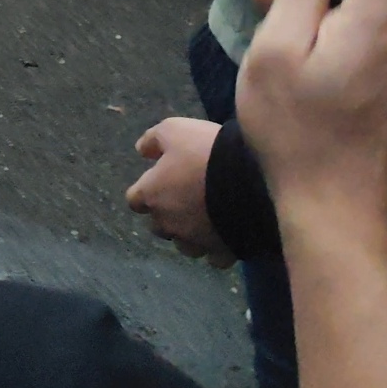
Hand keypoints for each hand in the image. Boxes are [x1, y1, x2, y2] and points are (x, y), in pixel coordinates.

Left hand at [124, 118, 234, 266]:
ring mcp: (195, 242)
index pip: (135, 200)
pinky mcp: (222, 253)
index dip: (147, 190)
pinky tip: (228, 233)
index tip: (161, 182)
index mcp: (152, 195)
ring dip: (191, 234)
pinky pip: (214, 257)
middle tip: (188, 198)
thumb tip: (142, 150)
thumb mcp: (175, 130)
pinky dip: (218, 247)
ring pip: (186, 245)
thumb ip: (153, 139)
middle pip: (159, 226)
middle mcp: (168, 224)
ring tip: (208, 218)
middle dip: (169, 215)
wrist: (250, 181)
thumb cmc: (206, 153)